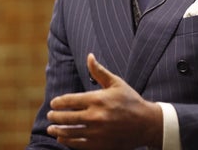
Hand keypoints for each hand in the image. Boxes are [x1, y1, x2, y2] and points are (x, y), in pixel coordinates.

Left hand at [47, 53, 162, 148]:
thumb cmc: (131, 101)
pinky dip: (67, 142)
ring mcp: (97, 133)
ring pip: (70, 132)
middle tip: (50, 115)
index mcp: (98, 99)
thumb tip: (89, 56)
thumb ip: (99, 71)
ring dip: (58, 130)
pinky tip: (62, 138)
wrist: (146, 124)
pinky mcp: (100, 145)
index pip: (70, 100)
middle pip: (67, 117)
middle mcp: (96, 116)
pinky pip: (78, 145)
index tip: (53, 103)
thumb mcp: (116, 83)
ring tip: (52, 128)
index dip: (59, 102)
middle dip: (55, 116)